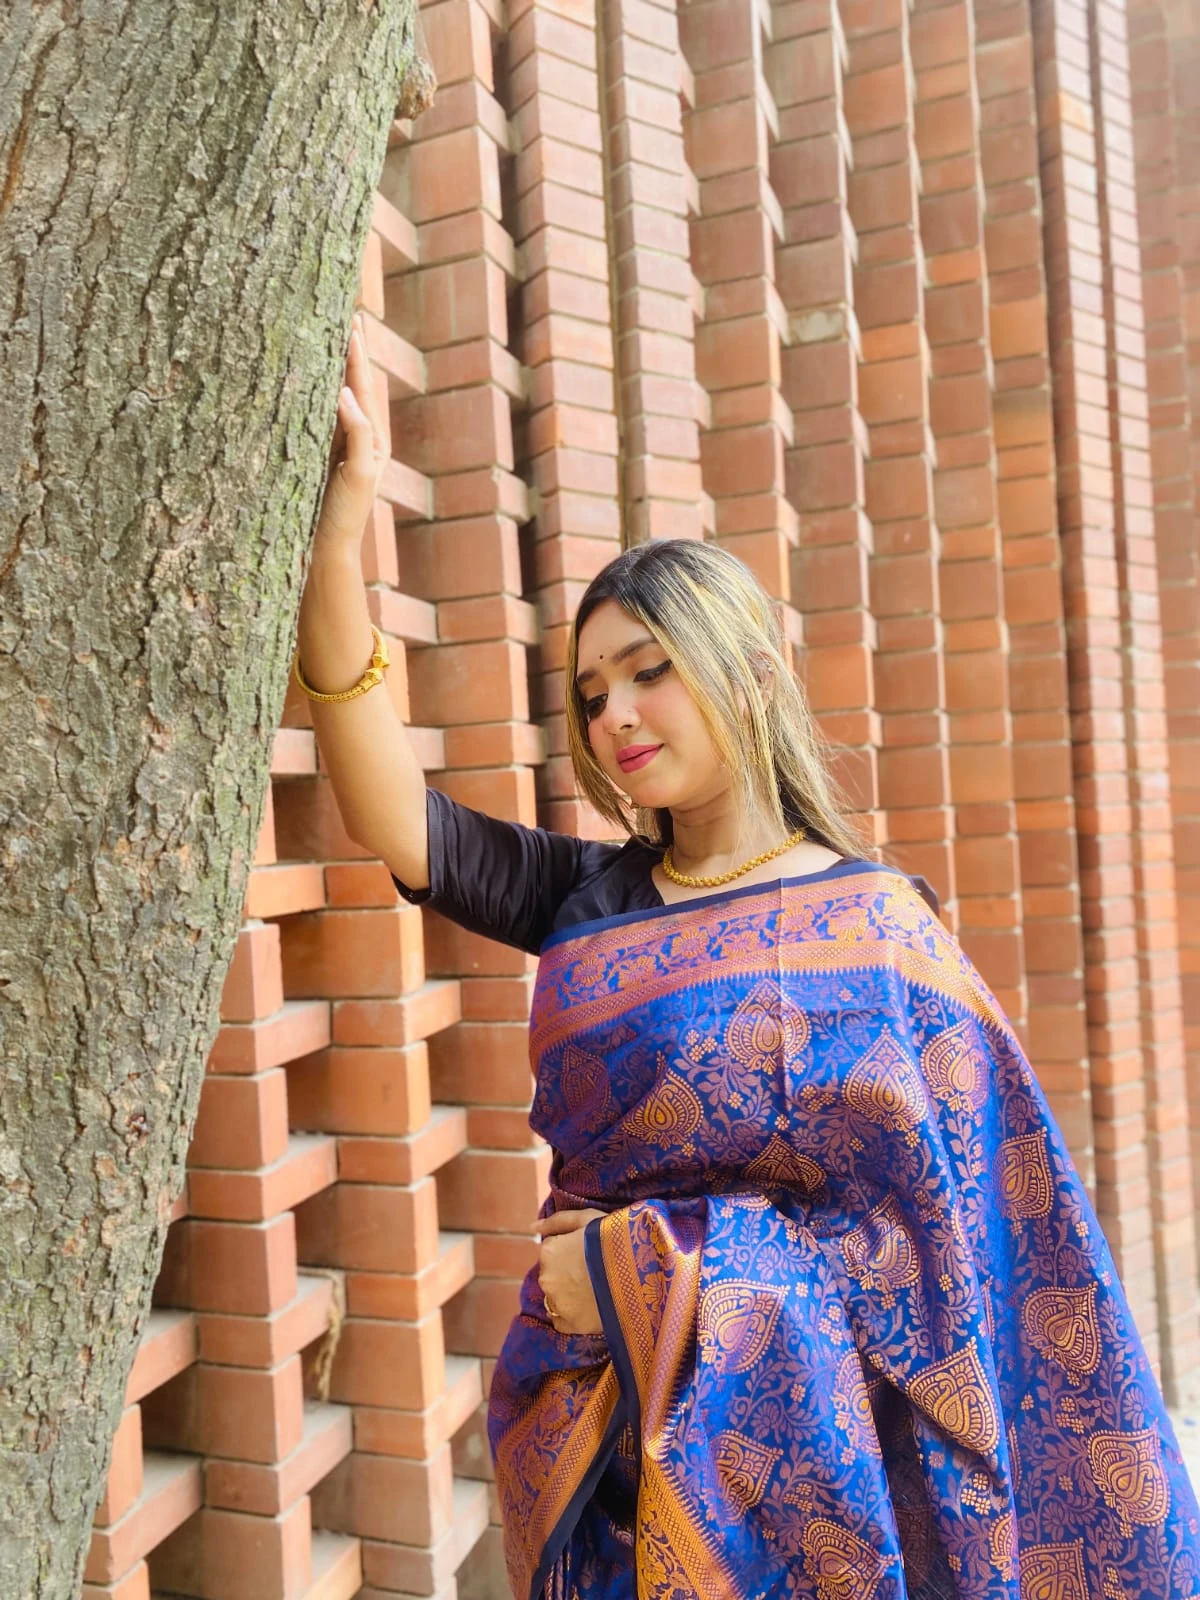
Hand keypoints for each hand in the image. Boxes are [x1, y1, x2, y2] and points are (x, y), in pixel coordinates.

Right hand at [314, 311, 386, 549]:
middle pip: (351, 386)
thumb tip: (345, 392)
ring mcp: (334, 445)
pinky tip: (300, 376)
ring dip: (328, 368)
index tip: (352, 323)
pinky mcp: (314, 454)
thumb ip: (357, 433)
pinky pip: (313, 415)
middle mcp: (356, 438)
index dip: (356, 356)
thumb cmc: (345, 515)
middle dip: (346, 353)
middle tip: (342, 315)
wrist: (325, 550)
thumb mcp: (359, 472)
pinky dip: (310, 392)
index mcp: (373, 440)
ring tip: (321, 335)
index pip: (364, 388)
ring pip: (331, 398)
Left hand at [535, 1208, 605, 1335]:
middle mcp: (546, 1278)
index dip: (572, 1249)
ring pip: (558, 1296)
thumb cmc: (614, 1239)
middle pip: (554, 1274)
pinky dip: (574, 1315)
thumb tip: (532, 1227)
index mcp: (548, 1251)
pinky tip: (592, 1307)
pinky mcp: (571, 1326)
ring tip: (597, 1289)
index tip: (590, 1252)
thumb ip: (557, 1221)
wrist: (639, 1274)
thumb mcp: (587, 1218)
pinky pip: (564, 1321)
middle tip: (595, 1270)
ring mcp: (558, 1304)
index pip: (553, 1250)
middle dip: (568, 1272)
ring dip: (571, 1293)